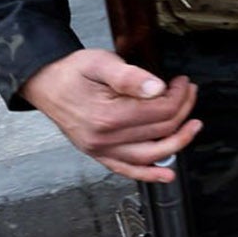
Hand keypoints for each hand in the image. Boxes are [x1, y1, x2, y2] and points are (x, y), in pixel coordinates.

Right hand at [21, 50, 200, 183]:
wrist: (45, 84)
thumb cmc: (72, 72)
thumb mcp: (99, 62)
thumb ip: (129, 76)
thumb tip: (156, 88)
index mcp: (107, 115)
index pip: (159, 110)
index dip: (179, 95)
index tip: (183, 82)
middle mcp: (104, 139)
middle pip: (160, 130)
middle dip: (182, 110)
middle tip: (188, 92)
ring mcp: (101, 150)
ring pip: (151, 155)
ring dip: (178, 142)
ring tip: (192, 126)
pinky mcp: (98, 155)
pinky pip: (127, 170)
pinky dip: (149, 174)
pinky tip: (166, 174)